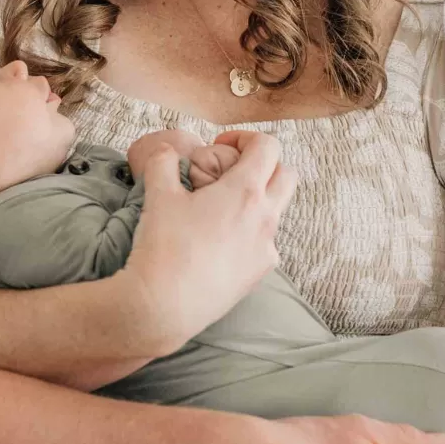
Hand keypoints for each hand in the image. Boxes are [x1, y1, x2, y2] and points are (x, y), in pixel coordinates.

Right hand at [117, 130, 296, 352]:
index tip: (220, 145)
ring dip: (260, 198)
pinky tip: (223, 241)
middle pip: (286, 175)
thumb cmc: (164, 247)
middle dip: (265, 165)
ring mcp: (267, 247)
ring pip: (278, 210)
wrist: (165, 306)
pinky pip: (267, 242)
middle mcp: (266, 217)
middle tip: (232, 171)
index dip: (245, 137)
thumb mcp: (158, 195)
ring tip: (225, 207)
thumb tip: (167, 151)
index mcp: (245, 191)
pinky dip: (252, 232)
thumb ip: (164, 163)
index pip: (268, 146)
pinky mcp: (261, 272)